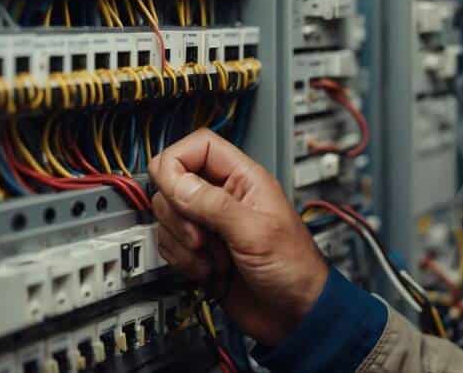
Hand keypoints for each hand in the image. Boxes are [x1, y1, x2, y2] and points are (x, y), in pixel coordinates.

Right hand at [150, 128, 328, 345]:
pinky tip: (210, 272)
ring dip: (185, 245)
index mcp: (243, 179)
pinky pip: (170, 246)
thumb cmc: (295, 269)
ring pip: (167, 217)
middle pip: (173, 184)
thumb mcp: (256, 232)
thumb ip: (214, 205)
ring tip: (214, 258)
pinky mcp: (200, 253)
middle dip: (181, 216)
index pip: (197, 147)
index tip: (173, 190)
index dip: (177, 163)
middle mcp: (223, 198)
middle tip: (205, 237)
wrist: (295, 316)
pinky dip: (183, 263)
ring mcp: (209, 226)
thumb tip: (176, 181)